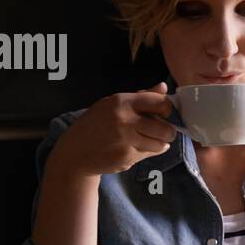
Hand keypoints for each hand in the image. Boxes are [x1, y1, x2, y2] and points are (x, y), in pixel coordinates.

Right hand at [50, 82, 177, 177]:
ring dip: (160, 143)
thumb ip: (140, 96)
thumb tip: (163, 87)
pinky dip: (148, 152)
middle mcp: (125, 120)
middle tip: (165, 131)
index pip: (159, 103)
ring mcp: (126, 140)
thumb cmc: (95, 124)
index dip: (167, 109)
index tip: (165, 113)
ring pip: (160, 144)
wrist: (75, 152)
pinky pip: (149, 154)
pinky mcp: (127, 157)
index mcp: (122, 102)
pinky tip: (137, 147)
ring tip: (152, 140)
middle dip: (169, 131)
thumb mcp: (112, 104)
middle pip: (164, 128)